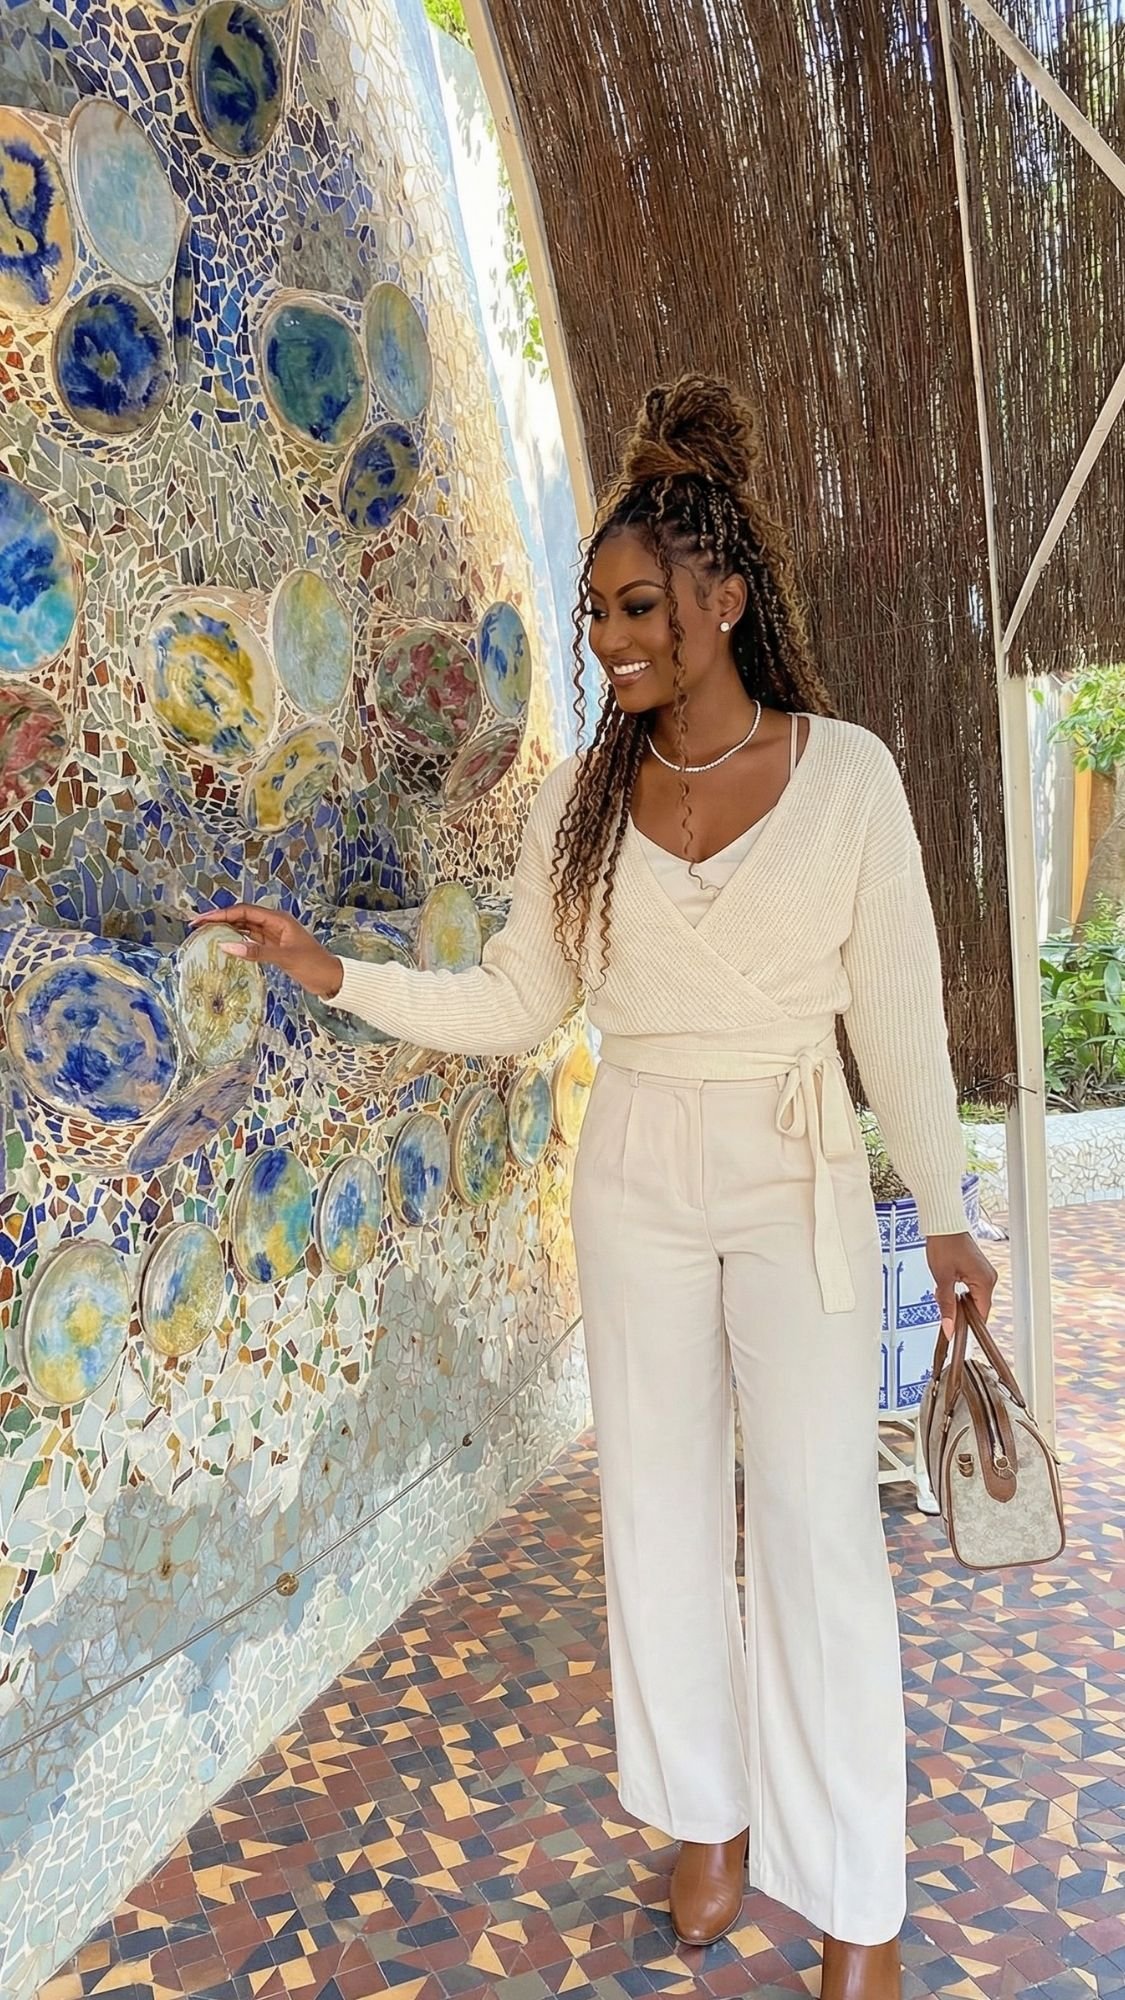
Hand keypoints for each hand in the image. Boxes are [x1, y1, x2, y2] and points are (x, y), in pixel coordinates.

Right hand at [191, 904, 342, 998]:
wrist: (331, 979)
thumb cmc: (313, 965)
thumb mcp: (285, 958)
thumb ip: (256, 952)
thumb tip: (226, 947)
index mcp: (278, 919)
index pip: (244, 911)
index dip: (221, 914)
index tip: (201, 920)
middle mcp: (274, 924)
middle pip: (241, 916)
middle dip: (219, 919)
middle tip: (196, 926)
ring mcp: (273, 935)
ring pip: (244, 928)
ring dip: (226, 929)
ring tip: (204, 933)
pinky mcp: (273, 947)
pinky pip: (250, 940)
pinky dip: (236, 941)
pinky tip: (224, 945)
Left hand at [926, 1231, 996, 1336]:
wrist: (943, 1224)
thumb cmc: (944, 1244)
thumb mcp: (943, 1279)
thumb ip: (947, 1306)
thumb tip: (949, 1328)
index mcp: (985, 1281)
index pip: (981, 1315)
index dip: (967, 1324)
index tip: (954, 1330)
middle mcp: (989, 1278)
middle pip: (977, 1307)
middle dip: (959, 1310)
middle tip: (943, 1305)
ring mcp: (984, 1273)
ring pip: (973, 1298)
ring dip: (957, 1300)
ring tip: (943, 1290)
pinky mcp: (978, 1269)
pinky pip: (971, 1288)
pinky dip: (959, 1291)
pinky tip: (947, 1285)